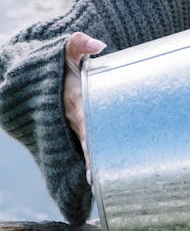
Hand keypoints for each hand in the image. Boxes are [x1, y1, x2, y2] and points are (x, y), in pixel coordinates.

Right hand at [63, 32, 106, 178]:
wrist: (43, 78)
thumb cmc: (62, 65)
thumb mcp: (68, 51)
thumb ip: (79, 43)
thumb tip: (98, 44)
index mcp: (75, 101)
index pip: (84, 122)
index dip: (89, 139)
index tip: (92, 152)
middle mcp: (74, 118)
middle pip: (86, 144)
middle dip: (91, 162)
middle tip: (97, 182)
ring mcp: (76, 128)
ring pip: (87, 151)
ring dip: (93, 169)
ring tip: (102, 188)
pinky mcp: (81, 133)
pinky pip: (89, 150)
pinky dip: (94, 165)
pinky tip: (106, 181)